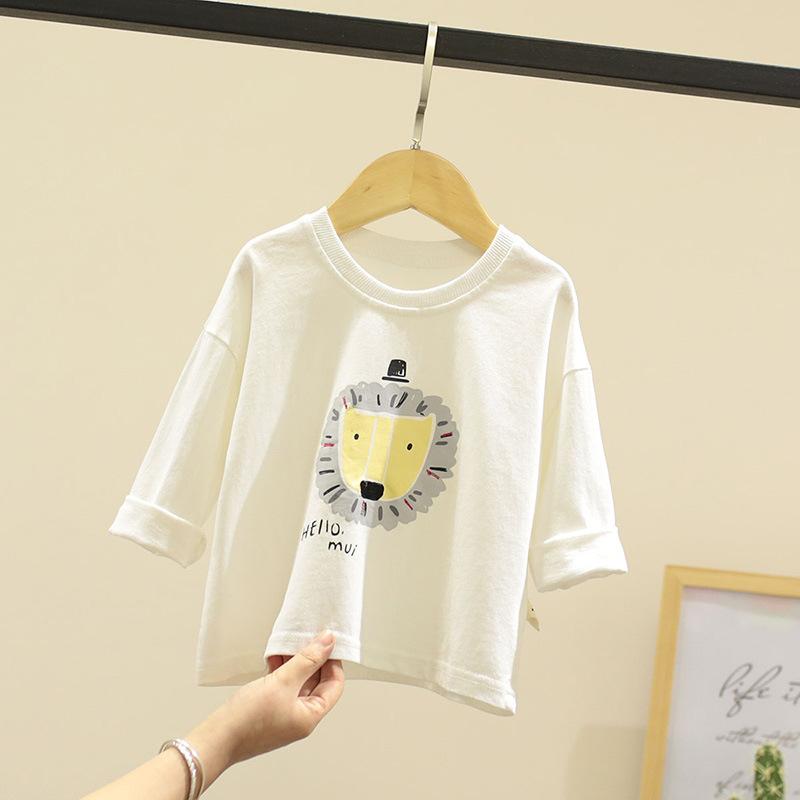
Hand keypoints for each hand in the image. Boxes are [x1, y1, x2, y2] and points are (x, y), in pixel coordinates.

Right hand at [185, 629, 343, 778]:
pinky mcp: (269, 710)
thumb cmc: (248, 719)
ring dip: (294, 663)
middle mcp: (300, 717)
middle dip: (312, 659)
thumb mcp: (282, 682)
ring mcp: (284, 715)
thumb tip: (328, 641)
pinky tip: (273, 658)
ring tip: (287, 644)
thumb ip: (307, 659)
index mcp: (310, 716)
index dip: (332, 661)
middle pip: (317, 683)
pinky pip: (282, 687)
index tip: (325, 641)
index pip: (334, 685)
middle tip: (307, 638)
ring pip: (298, 683)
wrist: (216, 739)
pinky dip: (281, 671)